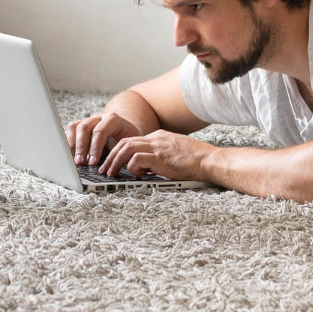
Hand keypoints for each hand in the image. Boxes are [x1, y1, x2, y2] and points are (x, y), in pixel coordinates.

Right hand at [65, 111, 142, 166]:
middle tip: (80, 163)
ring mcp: (89, 120)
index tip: (93, 163)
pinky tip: (70, 157)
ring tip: (74, 161)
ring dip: (72, 145)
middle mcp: (99, 117)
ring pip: (75, 127)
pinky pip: (71, 131)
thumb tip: (113, 168)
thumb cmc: (130, 139)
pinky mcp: (81, 126)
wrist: (127, 128)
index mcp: (114, 119)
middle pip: (85, 127)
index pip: (101, 130)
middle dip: (81, 147)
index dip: (95, 147)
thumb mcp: (131, 144)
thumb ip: (123, 152)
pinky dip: (68, 143)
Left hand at [100, 130, 215, 181]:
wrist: (208, 160)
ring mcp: (157, 147)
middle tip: (104, 169)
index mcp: (158, 137)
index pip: (132, 140)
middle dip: (111, 155)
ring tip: (110, 173)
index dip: (119, 152)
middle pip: (124, 142)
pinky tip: (136, 175)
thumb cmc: (194, 160)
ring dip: (115, 161)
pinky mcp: (160, 158)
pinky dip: (131, 167)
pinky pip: (137, 159)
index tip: (112, 163)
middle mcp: (155, 139)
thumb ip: (158, 156)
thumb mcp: (173, 153)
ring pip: (126, 148)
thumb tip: (145, 167)